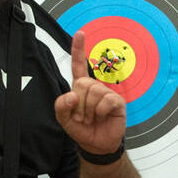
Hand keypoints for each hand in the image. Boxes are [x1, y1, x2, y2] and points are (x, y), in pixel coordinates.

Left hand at [55, 30, 126, 156]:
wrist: (97, 144)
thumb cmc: (82, 130)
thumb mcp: (64, 120)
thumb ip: (60, 106)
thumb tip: (71, 95)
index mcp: (80, 88)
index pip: (78, 65)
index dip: (78, 49)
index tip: (80, 33)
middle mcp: (94, 87)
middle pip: (82, 83)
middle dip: (79, 104)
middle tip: (82, 117)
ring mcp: (107, 93)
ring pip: (94, 92)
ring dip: (89, 110)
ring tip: (91, 119)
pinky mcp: (117, 102)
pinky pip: (106, 100)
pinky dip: (101, 111)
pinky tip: (102, 117)